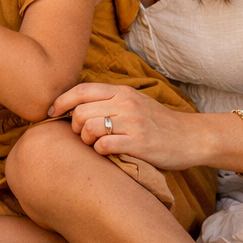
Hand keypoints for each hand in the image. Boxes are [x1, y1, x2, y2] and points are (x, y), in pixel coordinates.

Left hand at [51, 82, 200, 171]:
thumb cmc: (157, 123)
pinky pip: (104, 145)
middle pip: (80, 112)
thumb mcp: (134, 102)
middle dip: (74, 126)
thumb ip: (109, 100)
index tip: (51, 113)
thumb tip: (73, 106)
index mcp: (122, 91)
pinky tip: (107, 152)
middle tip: (82, 136)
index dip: (61, 102)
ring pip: (89, 128)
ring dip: (86, 140)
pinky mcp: (139, 143)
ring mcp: (133, 122)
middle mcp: (126, 103)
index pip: (81, 90)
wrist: (191, 137)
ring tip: (95, 145)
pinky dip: (99, 151)